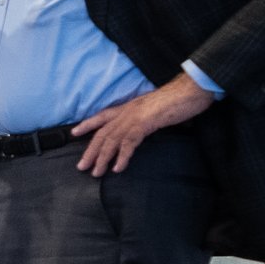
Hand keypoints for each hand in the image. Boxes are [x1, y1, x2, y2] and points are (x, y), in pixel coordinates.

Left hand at [72, 75, 214, 174]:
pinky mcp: (145, 123)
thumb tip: (140, 128)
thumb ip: (143, 118)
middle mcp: (127, 111)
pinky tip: (118, 168)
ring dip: (103, 158)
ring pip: (112, 140)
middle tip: (82, 167)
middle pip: (102, 133)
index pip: (102, 116)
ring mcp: (135, 117)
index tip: (74, 133)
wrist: (190, 91)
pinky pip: (129, 142)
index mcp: (128, 107)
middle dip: (91, 151)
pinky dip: (122, 156)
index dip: (87, 124)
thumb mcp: (153, 109)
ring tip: (97, 172)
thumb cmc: (176, 100)